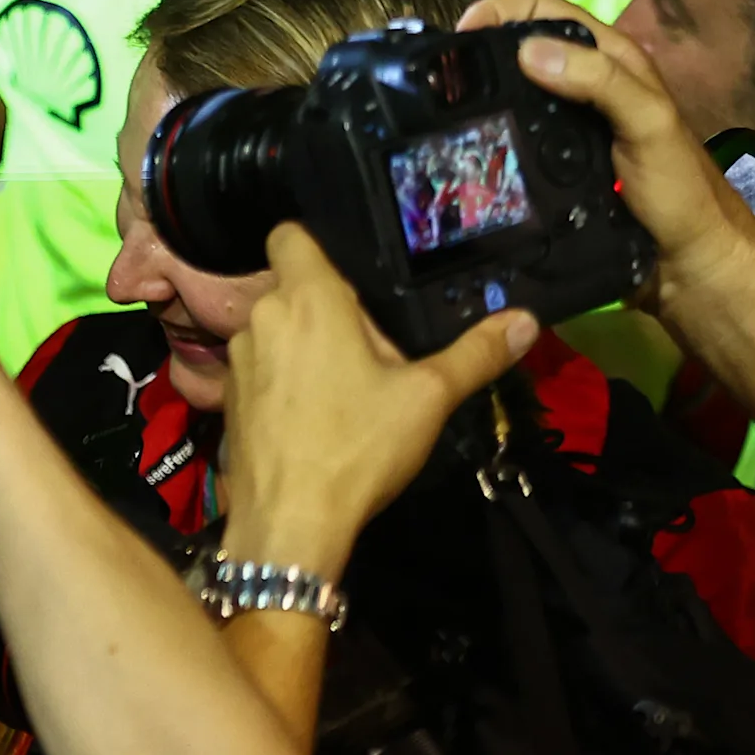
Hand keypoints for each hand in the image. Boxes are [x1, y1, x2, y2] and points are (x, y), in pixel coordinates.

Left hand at [222, 223, 533, 570]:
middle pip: (293, 287)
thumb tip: (526, 321)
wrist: (291, 520)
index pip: (289, 234)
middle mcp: (261, 318)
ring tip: (349, 384)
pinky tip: (316, 414)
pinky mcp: (228, 399)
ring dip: (306, 344)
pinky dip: (284, 378)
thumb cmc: (358, 446)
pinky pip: (261, 368)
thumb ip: (476, 354)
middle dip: (329, 305)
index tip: (354, 271)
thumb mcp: (429, 397)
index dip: (318, 242)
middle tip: (374, 344)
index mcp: (306, 298)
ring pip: (276, 330)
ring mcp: (238, 360)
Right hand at [458, 0, 754, 308]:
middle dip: (480, 48)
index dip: (501, 10)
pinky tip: (468, 146)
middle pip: (522, 46)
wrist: (687, 258)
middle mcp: (586, 83)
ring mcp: (568, 124)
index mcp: (612, 59)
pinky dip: (488, 132)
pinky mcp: (553, 161)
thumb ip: (601, 82)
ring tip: (443, 107)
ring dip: (480, 93)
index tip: (460, 35)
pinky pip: (513, 134)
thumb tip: (527, 52)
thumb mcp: (648, 124)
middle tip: (441, 72)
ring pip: (513, 92)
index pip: (547, 11)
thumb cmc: (679, 188)